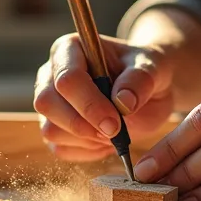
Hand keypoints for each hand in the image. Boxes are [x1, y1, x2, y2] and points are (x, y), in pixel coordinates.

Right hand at [34, 34, 174, 161]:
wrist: (149, 89)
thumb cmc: (147, 72)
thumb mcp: (153, 69)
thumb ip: (140, 80)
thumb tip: (122, 101)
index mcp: (71, 49)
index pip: (67, 78)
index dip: (89, 104)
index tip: (115, 123)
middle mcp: (51, 73)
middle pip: (47, 103)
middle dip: (82, 125)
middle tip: (115, 131)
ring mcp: (50, 102)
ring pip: (50, 129)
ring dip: (86, 139)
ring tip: (114, 132)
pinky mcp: (54, 126)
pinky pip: (60, 148)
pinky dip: (86, 151)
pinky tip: (106, 140)